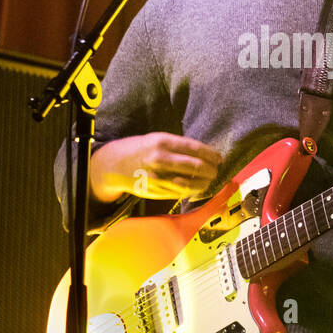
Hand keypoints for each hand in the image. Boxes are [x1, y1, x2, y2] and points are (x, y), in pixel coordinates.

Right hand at [89, 132, 222, 202]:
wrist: (113, 165)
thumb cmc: (139, 149)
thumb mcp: (156, 139)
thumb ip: (178, 146)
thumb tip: (205, 153)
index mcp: (162, 142)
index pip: (195, 148)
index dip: (211, 154)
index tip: (219, 157)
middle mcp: (160, 159)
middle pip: (196, 166)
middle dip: (211, 169)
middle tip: (216, 169)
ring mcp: (158, 176)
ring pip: (190, 183)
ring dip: (204, 182)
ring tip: (209, 179)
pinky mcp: (155, 190)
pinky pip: (180, 192)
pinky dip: (191, 190)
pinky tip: (195, 186)